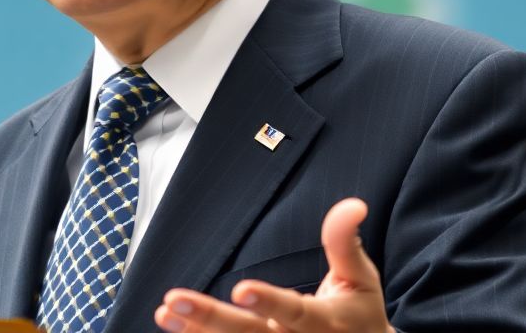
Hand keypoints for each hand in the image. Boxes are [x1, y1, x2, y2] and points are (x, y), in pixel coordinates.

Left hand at [154, 198, 393, 332]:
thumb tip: (353, 205)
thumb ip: (345, 243)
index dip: (270, 302)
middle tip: (174, 300)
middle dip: (212, 319)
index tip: (242, 289)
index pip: (295, 312)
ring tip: (165, 312)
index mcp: (326, 322)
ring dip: (196, 330)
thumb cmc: (358, 313)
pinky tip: (173, 324)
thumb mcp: (361, 278)